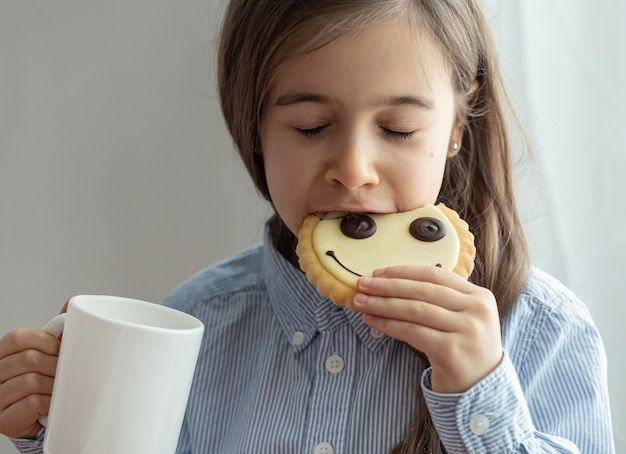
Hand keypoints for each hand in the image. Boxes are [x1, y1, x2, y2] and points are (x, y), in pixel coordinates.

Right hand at [0, 301, 67, 438]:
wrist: (35, 417)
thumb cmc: (43, 382)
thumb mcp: (48, 354)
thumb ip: (57, 331)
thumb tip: (70, 304)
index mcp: (4, 352)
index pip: (19, 338)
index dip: (47, 343)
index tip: (60, 352)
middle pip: (29, 359)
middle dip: (56, 366)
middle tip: (65, 374)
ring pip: (31, 381)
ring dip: (54, 385)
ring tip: (60, 389)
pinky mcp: (4, 418)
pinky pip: (31, 403)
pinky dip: (49, 402)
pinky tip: (52, 404)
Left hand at [353, 265, 502, 392]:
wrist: (482, 391)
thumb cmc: (463, 350)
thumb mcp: (461, 319)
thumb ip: (439, 300)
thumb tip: (389, 282)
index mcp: (479, 296)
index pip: (435, 274)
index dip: (403, 272)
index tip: (377, 272)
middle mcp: (476, 310)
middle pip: (422, 290)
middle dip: (387, 286)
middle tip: (362, 284)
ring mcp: (466, 330)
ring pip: (414, 309)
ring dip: (382, 304)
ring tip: (360, 302)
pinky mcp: (451, 351)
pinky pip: (412, 332)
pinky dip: (388, 324)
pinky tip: (372, 321)